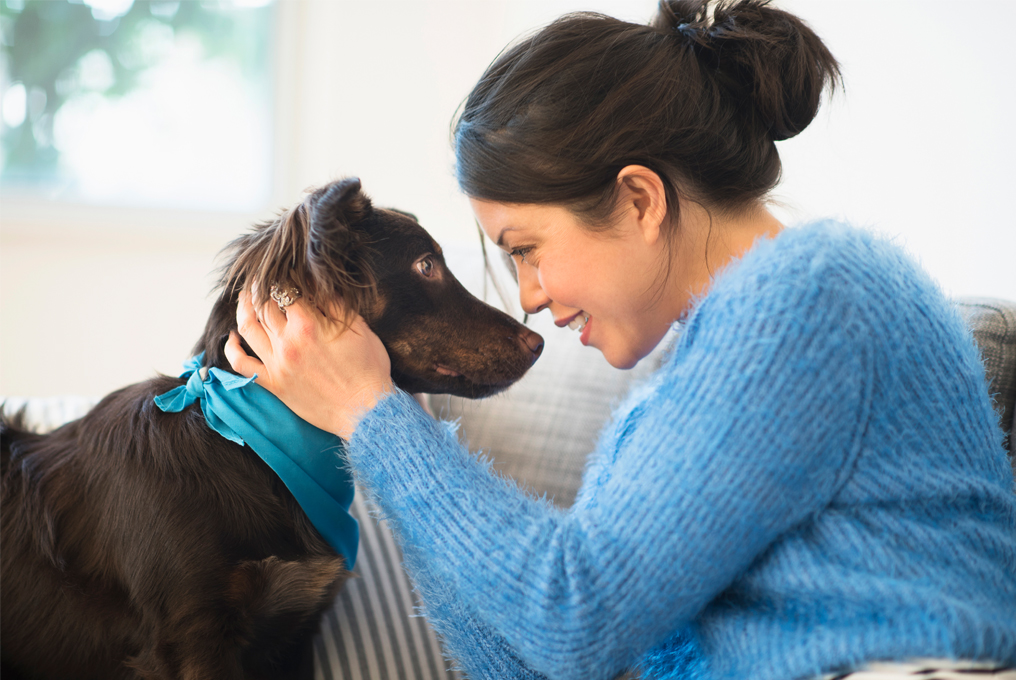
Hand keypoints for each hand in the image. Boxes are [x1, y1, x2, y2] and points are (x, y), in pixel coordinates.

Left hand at [225, 289, 393, 438]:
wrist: (366, 411)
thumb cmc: (369, 370)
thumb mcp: (359, 329)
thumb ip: (335, 304)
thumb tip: (316, 284)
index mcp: (309, 325)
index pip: (286, 290)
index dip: (284, 278)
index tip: (285, 272)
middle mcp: (288, 342)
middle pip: (264, 305)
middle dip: (262, 288)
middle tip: (262, 279)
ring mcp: (277, 364)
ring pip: (248, 328)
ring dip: (244, 308)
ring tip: (245, 297)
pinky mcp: (273, 384)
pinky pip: (242, 365)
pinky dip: (232, 349)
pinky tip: (234, 338)